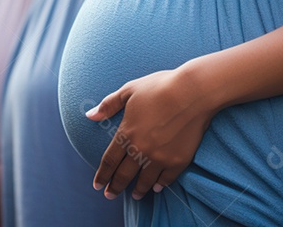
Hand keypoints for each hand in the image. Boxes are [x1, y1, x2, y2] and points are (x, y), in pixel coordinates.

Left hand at [88, 68, 218, 199]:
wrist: (193, 92)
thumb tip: (89, 115)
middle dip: (115, 187)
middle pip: (124, 175)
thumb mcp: (129, 90)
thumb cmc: (160, 87)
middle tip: (111, 195)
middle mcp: (141, 150)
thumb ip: (109, 104)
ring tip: (135, 195)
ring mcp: (160, 158)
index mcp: (127, 134)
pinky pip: (166, 179)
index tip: (98, 185)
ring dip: (138, 190)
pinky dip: (160, 185)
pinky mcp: (178, 160)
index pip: (109, 161)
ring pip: (145, 181)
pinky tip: (157, 187)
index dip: (102, 175)